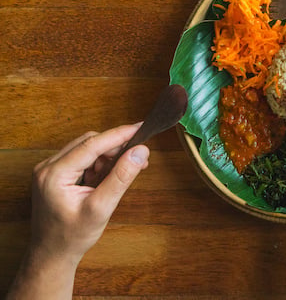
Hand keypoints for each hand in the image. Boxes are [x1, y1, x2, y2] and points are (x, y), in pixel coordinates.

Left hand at [30, 124, 149, 263]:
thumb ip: (121, 177)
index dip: (119, 134)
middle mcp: (47, 167)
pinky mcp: (53, 174)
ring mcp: (48, 170)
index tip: (140, 128)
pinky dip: (97, 163)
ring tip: (120, 174)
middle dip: (114, 147)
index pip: (92, 144)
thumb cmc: (72, 236)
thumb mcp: (101, 208)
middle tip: (137, 157)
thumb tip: (140, 152)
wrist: (52, 254)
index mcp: (54, 174)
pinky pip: (80, 158)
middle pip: (88, 142)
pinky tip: (105, 178)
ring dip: (106, 156)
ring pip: (85, 148)